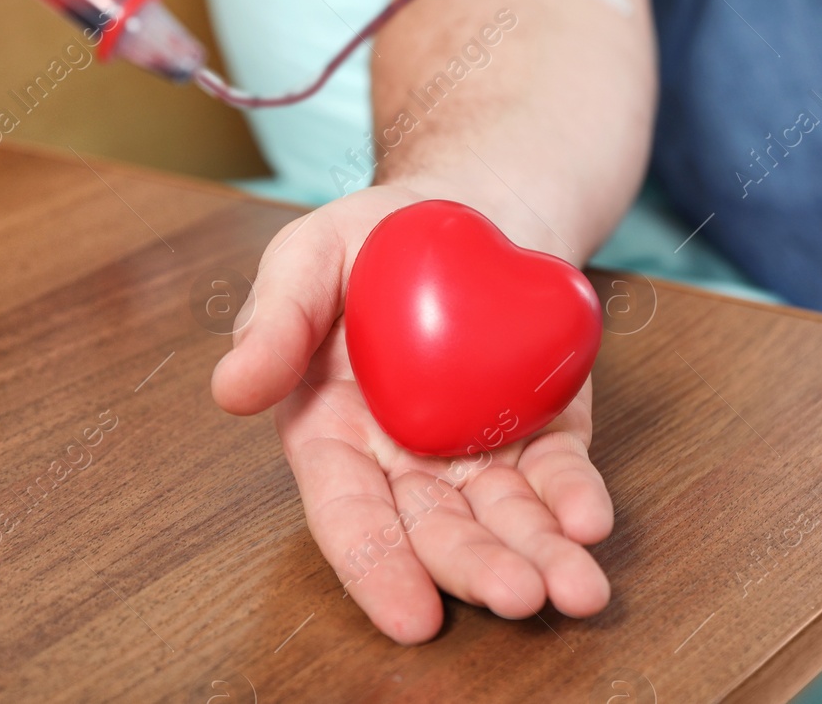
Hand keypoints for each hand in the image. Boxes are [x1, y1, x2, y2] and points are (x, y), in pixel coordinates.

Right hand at [210, 182, 613, 643]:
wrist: (458, 206)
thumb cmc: (369, 239)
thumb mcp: (305, 258)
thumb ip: (272, 321)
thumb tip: (230, 391)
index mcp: (333, 435)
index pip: (349, 513)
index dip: (378, 565)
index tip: (412, 615)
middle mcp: (405, 460)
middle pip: (437, 529)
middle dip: (476, 568)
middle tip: (516, 595)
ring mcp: (477, 448)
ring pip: (504, 516)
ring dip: (539, 554)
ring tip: (576, 587)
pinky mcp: (541, 425)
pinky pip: (557, 469)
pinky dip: (574, 496)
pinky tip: (591, 520)